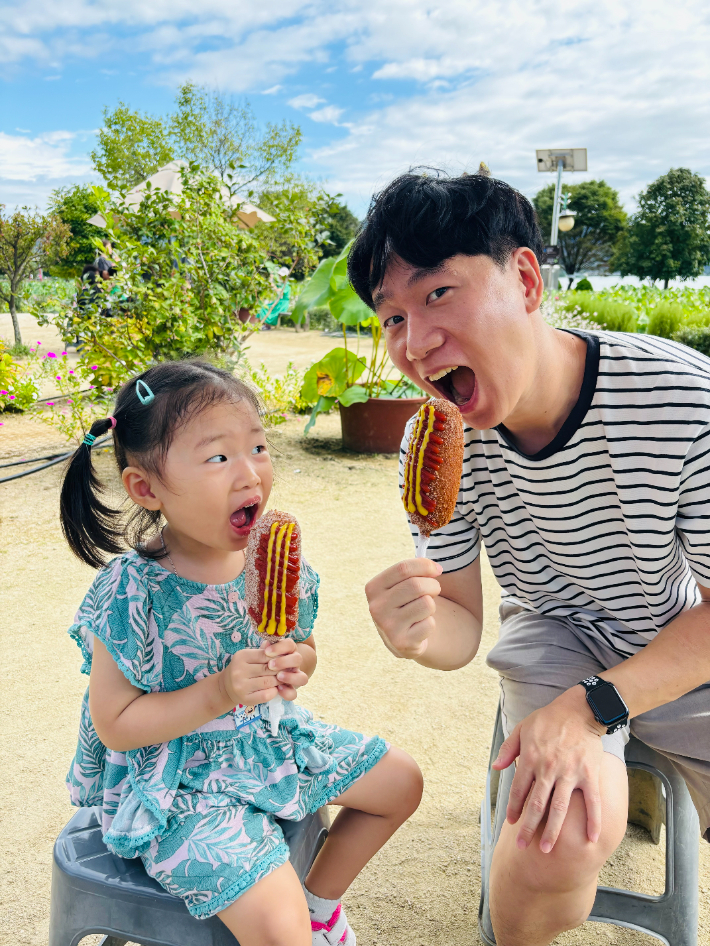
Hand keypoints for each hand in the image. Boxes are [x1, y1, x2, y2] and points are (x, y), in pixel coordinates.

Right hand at [220, 647, 278, 706]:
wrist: (226, 687)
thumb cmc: (242, 668)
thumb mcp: (249, 657)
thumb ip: (263, 651)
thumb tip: (279, 643)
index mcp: (241, 656)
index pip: (265, 655)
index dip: (277, 657)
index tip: (284, 660)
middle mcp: (239, 671)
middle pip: (268, 669)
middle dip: (280, 670)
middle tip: (287, 670)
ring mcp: (241, 686)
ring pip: (268, 682)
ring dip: (279, 681)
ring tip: (283, 679)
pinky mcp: (245, 699)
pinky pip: (266, 695)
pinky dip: (274, 691)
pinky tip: (275, 688)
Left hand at [262, 637, 308, 701]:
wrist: (258, 676)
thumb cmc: (261, 661)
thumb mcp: (262, 654)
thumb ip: (265, 649)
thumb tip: (266, 643)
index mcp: (288, 651)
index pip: (289, 644)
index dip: (280, 647)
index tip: (266, 652)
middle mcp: (294, 663)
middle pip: (298, 659)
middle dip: (284, 662)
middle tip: (270, 665)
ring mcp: (294, 677)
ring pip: (302, 678)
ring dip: (290, 677)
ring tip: (278, 677)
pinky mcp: (290, 690)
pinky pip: (293, 693)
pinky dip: (287, 692)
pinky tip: (279, 689)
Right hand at [365, 558, 442, 658]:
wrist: (401, 638)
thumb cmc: (404, 604)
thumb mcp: (400, 585)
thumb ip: (413, 573)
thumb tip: (435, 568)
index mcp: (373, 588)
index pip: (403, 568)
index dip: (425, 566)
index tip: (437, 569)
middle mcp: (377, 607)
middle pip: (416, 585)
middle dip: (433, 586)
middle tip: (434, 590)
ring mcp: (388, 627)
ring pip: (427, 604)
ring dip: (431, 605)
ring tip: (423, 610)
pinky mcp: (402, 642)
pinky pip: (429, 623)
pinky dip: (430, 623)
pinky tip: (419, 627)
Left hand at [492, 686, 605, 851]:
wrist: (580, 710)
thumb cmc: (549, 719)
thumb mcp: (522, 728)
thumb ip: (508, 749)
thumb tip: (496, 767)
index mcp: (530, 759)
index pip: (518, 790)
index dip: (513, 808)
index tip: (511, 823)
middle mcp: (548, 769)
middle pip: (536, 805)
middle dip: (528, 828)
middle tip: (522, 846)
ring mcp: (570, 774)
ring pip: (559, 809)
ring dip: (552, 831)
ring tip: (546, 850)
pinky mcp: (589, 775)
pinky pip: (592, 802)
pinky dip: (593, 821)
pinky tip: (592, 839)